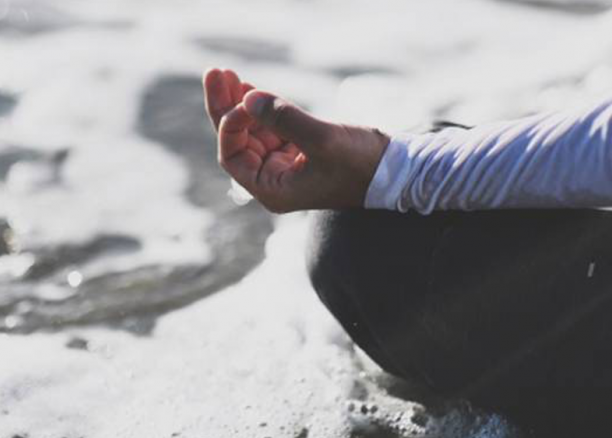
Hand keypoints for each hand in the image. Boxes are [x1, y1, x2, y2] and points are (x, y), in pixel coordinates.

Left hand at [203, 68, 389, 212]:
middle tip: (215, 73)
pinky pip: (269, 128)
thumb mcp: (322, 140)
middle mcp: (273, 181)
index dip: (230, 126)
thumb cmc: (361, 164)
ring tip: (227, 75)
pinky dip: (260, 108)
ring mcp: (284, 166)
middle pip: (237, 141)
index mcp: (272, 190)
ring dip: (240, 103)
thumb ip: (284, 119)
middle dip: (225, 106)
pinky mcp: (298, 151)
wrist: (396, 170)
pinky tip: (250, 88)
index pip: (233, 156)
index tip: (242, 99)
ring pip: (251, 131)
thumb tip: (248, 98)